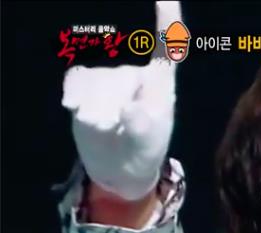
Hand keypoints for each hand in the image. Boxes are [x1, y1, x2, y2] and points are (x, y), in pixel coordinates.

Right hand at [61, 2, 181, 200]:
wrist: (118, 166)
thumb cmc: (144, 148)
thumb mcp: (147, 142)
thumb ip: (140, 127)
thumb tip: (129, 111)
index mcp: (160, 81)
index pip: (166, 46)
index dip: (166, 20)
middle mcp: (134, 71)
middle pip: (119, 74)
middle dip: (112, 101)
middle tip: (117, 125)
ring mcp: (107, 74)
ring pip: (95, 82)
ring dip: (95, 108)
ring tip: (106, 127)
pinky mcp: (83, 81)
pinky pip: (76, 83)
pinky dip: (76, 100)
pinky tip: (83, 114)